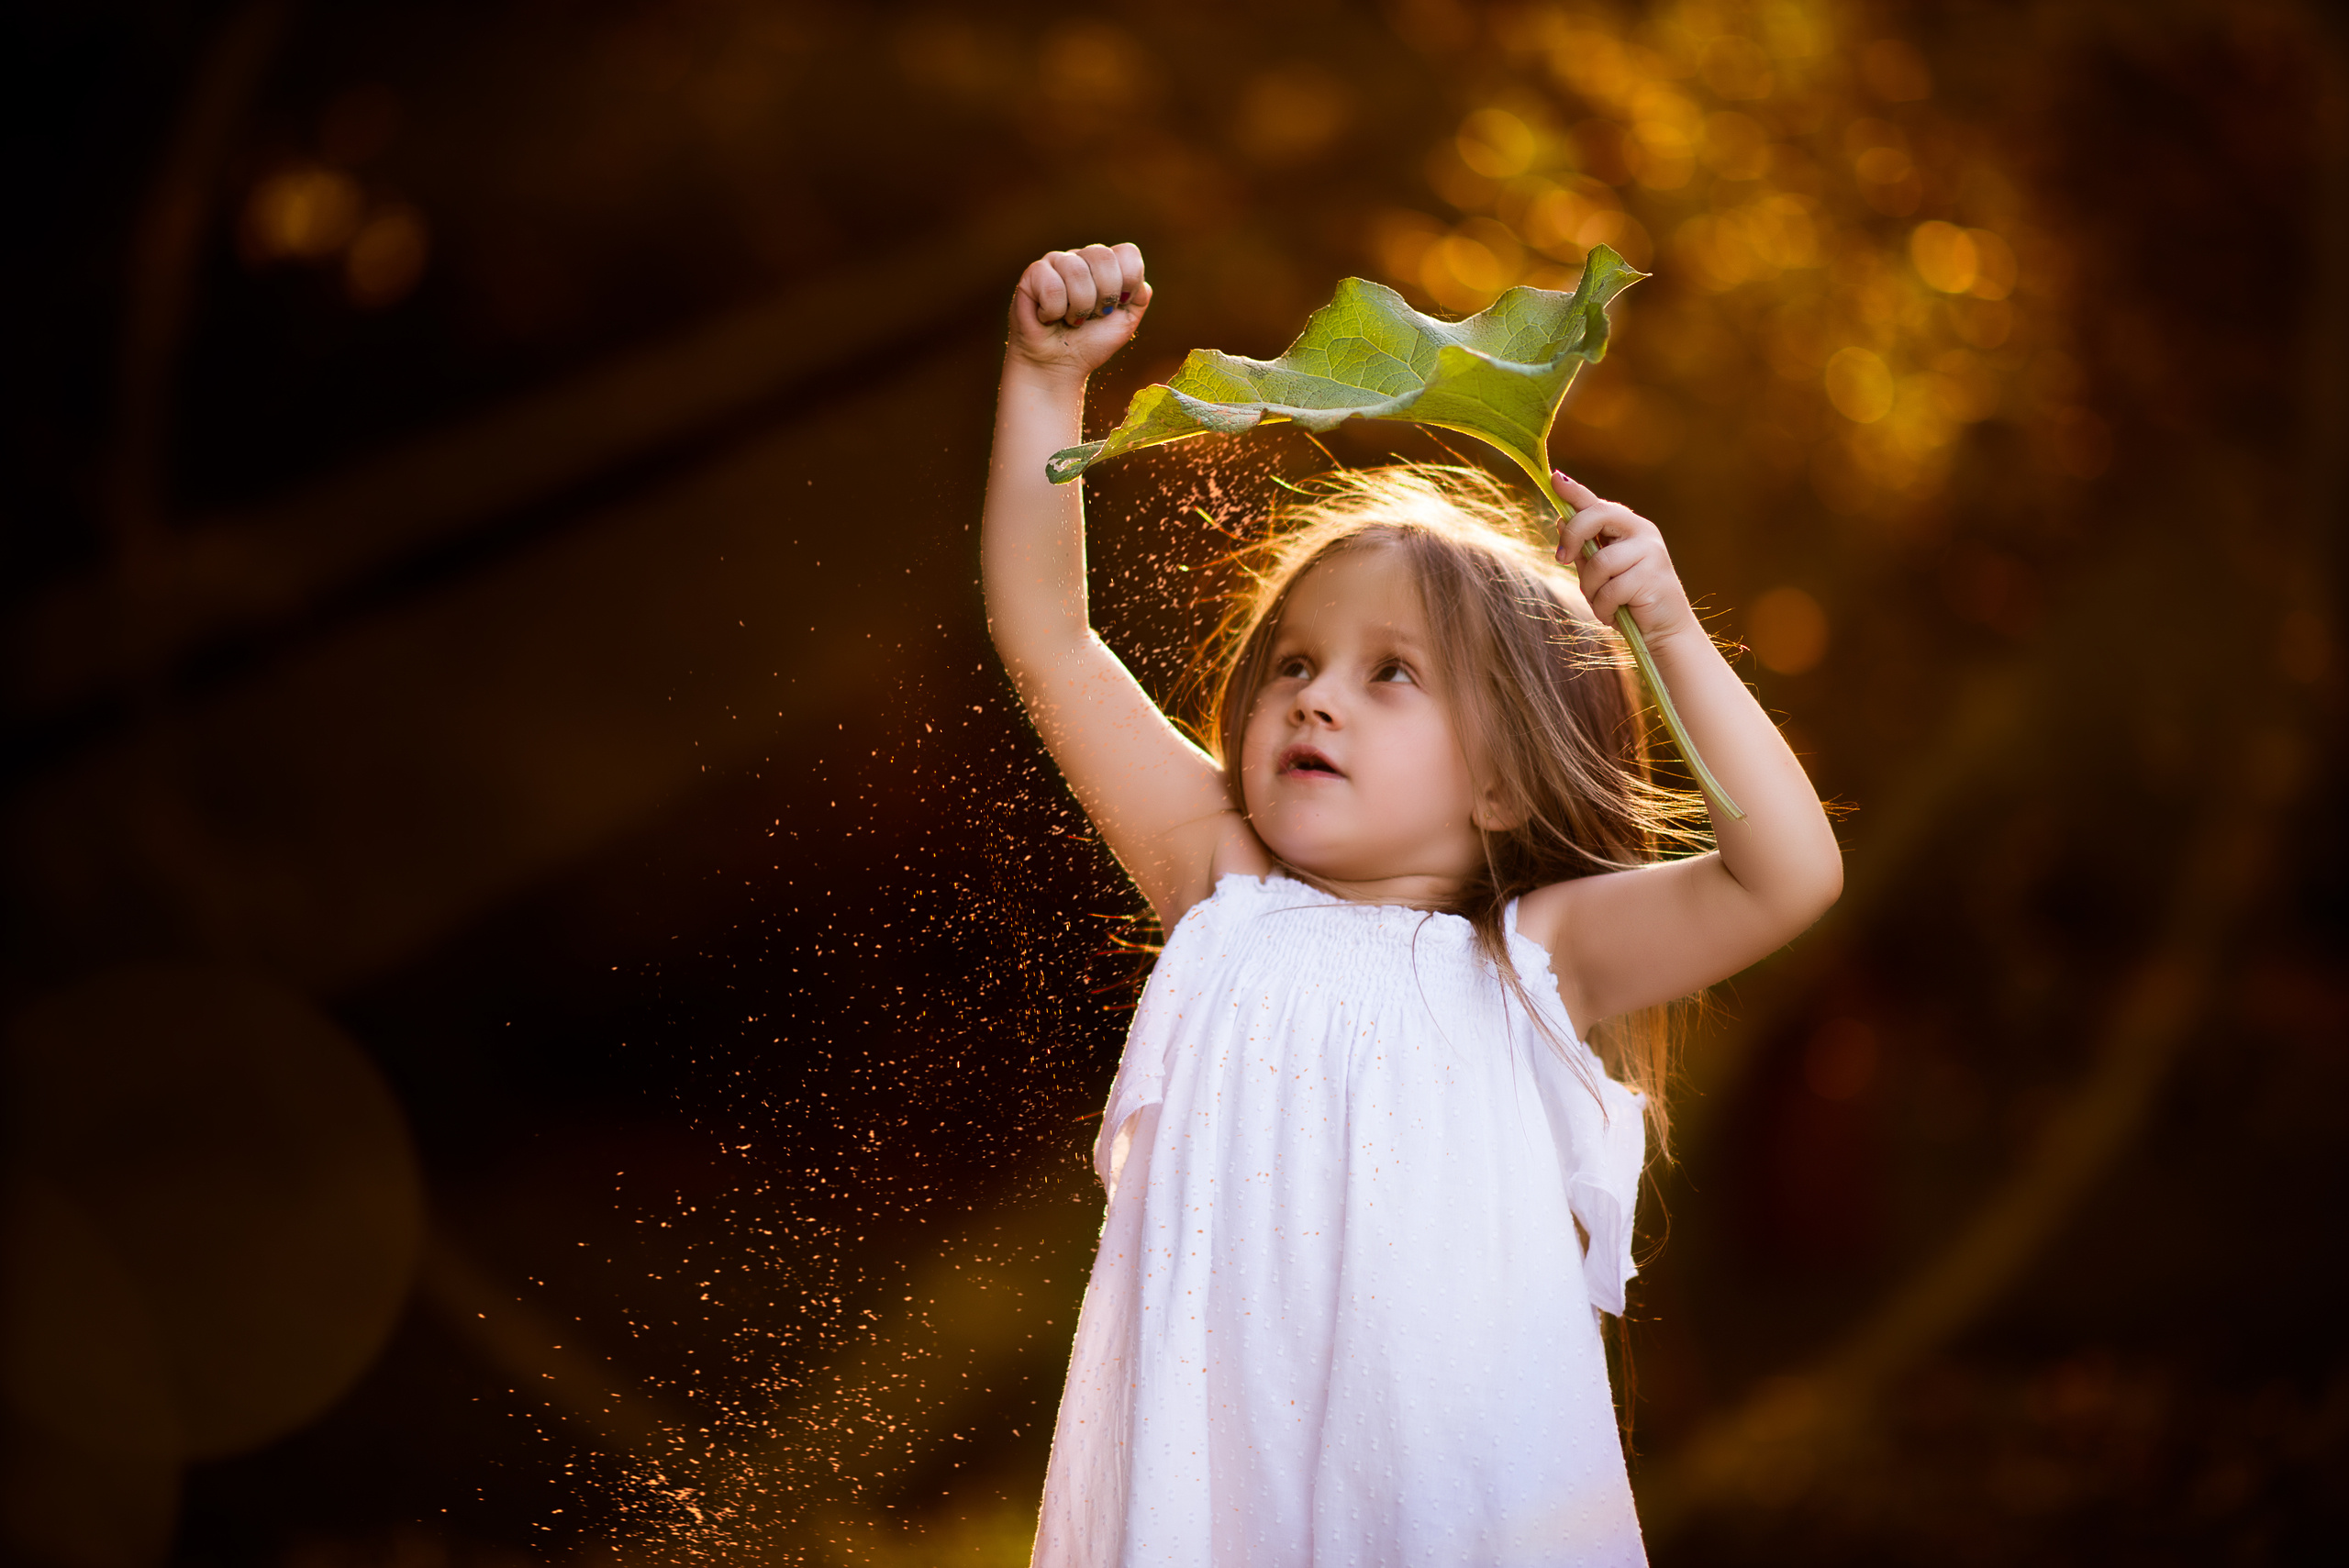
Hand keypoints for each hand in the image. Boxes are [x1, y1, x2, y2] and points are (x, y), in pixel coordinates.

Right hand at [1006, 243, 1151, 382]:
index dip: (1129, 281)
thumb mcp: (1125, 323)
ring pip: (1076, 271)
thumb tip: (1138, 282)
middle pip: (1102, 256)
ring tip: (1071, 319)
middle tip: (1095, 314)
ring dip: (1079, 308)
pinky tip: (1049, 318)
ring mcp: (1057, 262)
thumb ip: (1140, 298)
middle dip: (1104, 295)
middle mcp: (1082, 258)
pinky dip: (1054, 311)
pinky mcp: (1033, 274)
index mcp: (1107, 266)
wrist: (1058, 366)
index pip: (1127, 253)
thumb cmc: (1090, 343)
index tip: (1117, 306)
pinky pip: (1051, 286)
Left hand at [1553, 471, 1698, 645]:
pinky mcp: (1652, 575)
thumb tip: (1559, 521)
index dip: (1575, 492)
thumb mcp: (1599, 575)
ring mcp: (1650, 551)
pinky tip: (1612, 615)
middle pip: (1597, 515)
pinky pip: (1610, 590)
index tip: (1554, 479)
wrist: (1663, 630)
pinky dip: (1603, 608)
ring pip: (1599, 562)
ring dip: (1591, 589)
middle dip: (1572, 536)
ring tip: (1602, 604)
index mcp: (1628, 527)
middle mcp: (1642, 532)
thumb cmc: (1628, 601)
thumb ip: (1583, 549)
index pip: (1598, 503)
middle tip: (1561, 559)